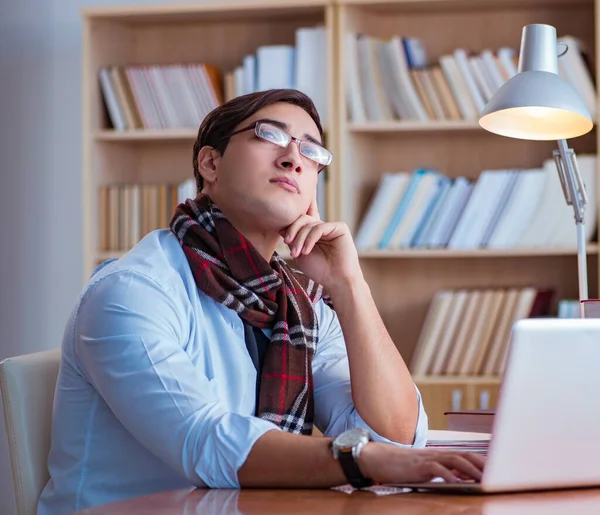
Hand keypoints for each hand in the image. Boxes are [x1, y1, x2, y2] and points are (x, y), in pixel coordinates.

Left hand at [280, 198, 361, 291]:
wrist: (336, 281)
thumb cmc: (319, 270)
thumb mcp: (299, 253)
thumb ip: (292, 239)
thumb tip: (280, 226)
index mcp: (312, 232)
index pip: (304, 215)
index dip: (302, 202)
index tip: (295, 193)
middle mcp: (321, 226)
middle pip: (301, 218)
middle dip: (292, 230)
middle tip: (287, 243)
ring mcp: (330, 226)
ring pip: (309, 224)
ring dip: (299, 239)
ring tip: (296, 253)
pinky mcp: (339, 227)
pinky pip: (319, 228)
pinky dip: (310, 239)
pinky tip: (306, 250)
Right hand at [358, 442, 484, 484]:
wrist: (380, 459)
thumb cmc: (403, 466)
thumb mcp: (425, 469)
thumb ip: (443, 471)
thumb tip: (462, 478)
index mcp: (440, 455)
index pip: (465, 454)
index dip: (480, 461)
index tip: (495, 469)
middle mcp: (437, 454)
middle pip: (464, 455)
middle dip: (481, 464)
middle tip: (496, 474)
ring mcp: (428, 459)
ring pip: (454, 460)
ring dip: (470, 469)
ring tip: (483, 479)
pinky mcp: (419, 466)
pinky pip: (436, 469)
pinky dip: (448, 475)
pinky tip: (456, 482)